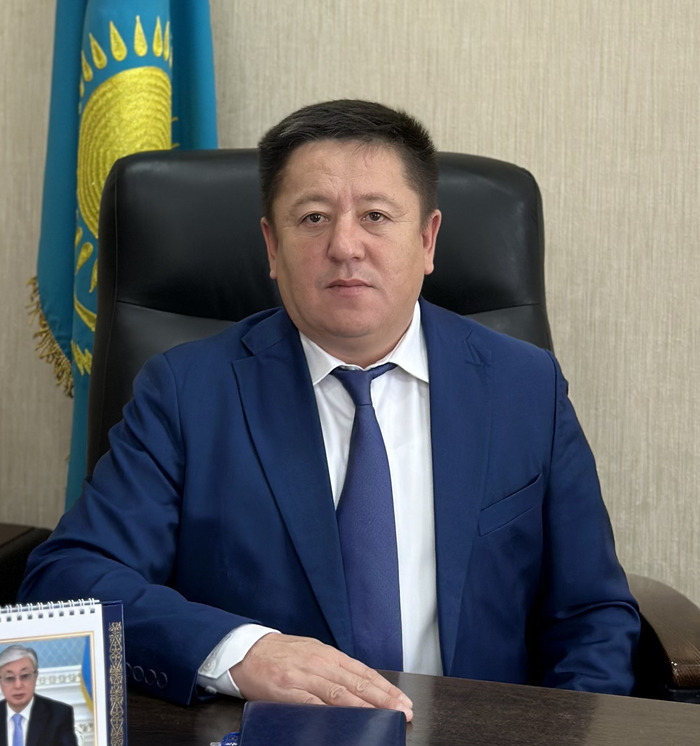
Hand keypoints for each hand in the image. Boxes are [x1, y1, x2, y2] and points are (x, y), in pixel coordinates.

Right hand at [229, 633, 412, 721]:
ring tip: (383, 717)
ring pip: (340, 693)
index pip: (363, 673)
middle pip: (357, 683)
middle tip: (402, 711)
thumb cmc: (282, 653)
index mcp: (328, 654)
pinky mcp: (288, 690)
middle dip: (383, 699)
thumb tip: (361, 686)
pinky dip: (331, 712)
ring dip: (365, 707)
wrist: (247, 650)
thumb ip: (334, 668)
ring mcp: (304, 677)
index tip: (401, 700)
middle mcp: (320, 663)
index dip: (385, 688)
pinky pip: (313, 704)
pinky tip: (346, 720)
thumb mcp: (312, 653)